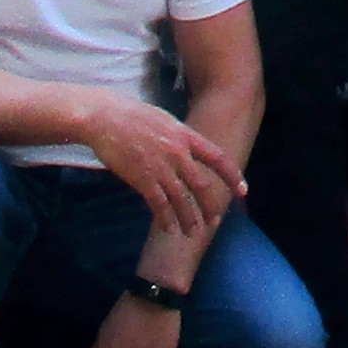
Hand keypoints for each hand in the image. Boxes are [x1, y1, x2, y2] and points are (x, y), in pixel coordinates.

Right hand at [78, 96, 243, 242]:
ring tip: (191, 232)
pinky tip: (168, 228)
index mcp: (185, 136)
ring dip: (188, 219)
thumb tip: (188, 150)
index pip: (218, 158)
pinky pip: (159, 205)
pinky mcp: (142, 179)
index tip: (243, 190)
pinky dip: (165, 219)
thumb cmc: (130, 115)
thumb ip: (179, 137)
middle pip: (201, 185)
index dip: (232, 176)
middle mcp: (177, 153)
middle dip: (209, 206)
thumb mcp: (164, 120)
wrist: (104, 117)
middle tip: (213, 221)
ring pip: (182, 200)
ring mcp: (160, 167)